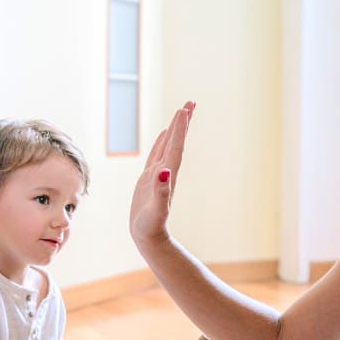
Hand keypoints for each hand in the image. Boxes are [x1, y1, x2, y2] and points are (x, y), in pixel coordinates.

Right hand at [129, 101, 194, 246]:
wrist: (149, 238)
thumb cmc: (151, 226)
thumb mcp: (156, 210)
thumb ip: (161, 192)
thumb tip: (164, 172)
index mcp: (167, 175)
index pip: (175, 147)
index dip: (180, 129)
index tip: (185, 109)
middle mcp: (165, 172)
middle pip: (176, 142)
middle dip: (183, 123)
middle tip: (191, 102)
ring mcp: (158, 174)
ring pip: (168, 146)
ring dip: (175, 129)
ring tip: (181, 112)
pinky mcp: (149, 179)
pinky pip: (157, 154)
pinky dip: (161, 142)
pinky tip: (164, 134)